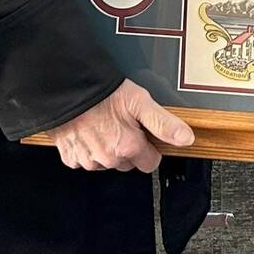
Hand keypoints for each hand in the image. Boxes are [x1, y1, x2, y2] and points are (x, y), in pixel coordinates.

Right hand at [48, 78, 194, 171]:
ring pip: (106, 163)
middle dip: (128, 148)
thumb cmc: (103, 94)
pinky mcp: (70, 158)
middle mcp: (108, 159)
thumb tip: (186, 139)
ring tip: (103, 125)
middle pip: (127, 163)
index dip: (149, 148)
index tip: (143, 134)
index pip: (150, 163)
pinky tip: (87, 131)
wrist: (67, 90)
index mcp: (128, 147)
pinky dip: (87, 149)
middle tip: (121, 125)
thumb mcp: (140, 102)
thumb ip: (163, 123)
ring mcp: (88, 161)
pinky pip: (85, 160)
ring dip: (107, 149)